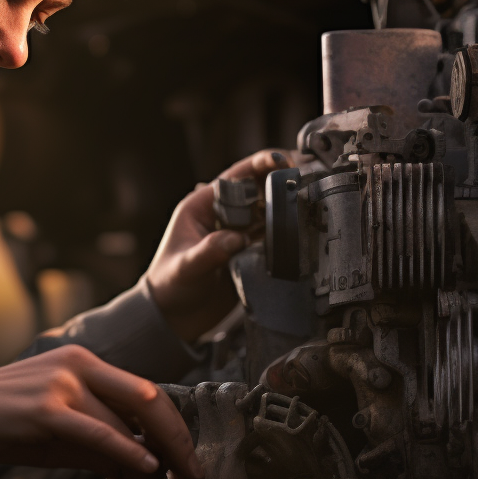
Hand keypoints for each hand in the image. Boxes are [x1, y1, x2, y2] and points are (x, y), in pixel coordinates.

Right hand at [0, 345, 208, 478]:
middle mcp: (80, 365)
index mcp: (86, 362)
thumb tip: (142, 470)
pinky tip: (144, 469)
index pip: (147, 394)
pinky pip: (99, 432)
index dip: (176, 432)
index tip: (190, 466)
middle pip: (151, 399)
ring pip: (125, 423)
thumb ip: (100, 443)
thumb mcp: (58, 430)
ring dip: (148, 463)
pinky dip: (126, 452)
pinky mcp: (45, 409)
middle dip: (181, 444)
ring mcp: (62, 383)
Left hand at [146, 148, 291, 342]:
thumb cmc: (168, 286)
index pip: (235, 177)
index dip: (260, 164)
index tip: (284, 160)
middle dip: (281, 183)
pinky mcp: (248, 255)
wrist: (173, 318)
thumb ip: (207, 251)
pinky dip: (286, 236)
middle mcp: (222, 216)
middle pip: (257, 191)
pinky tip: (301, 235)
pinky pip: (271, 239)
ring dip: (287, 209)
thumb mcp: (185, 266)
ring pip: (268, 214)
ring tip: (309, 207)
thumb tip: (235, 239)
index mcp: (202, 206)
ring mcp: (237, 235)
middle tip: (306, 182)